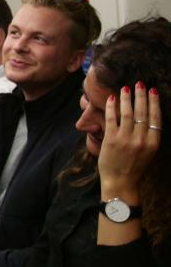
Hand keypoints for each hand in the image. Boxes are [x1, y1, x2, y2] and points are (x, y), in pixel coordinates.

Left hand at [98, 83, 160, 200]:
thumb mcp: (148, 152)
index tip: (153, 91)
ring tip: (126, 88)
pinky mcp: (111, 140)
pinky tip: (111, 98)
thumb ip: (148, 136)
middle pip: (142, 113)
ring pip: (128, 113)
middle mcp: (141, 140)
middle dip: (141, 96)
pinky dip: (111, 107)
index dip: (154, 103)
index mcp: (153, 143)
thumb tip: (147, 116)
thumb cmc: (134, 166)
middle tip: (140, 84)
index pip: (155, 118)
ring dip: (127, 98)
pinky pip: (111, 119)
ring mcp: (125, 139)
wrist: (120, 182)